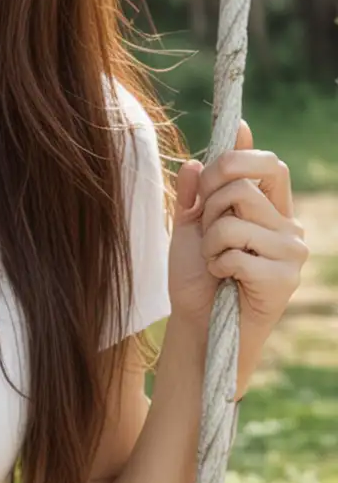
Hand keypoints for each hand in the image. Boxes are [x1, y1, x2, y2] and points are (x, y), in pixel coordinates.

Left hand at [167, 118, 308, 381]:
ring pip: (233, 222)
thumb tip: (197, 161)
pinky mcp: (284, 278)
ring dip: (210, 244)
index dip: (237, 158)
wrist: (198, 325)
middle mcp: (289, 226)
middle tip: (208, 237)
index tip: (210, 173)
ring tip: (216, 263)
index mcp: (272, 209)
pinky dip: (218, 266)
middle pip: (241, 188)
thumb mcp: (190, 227)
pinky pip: (236, 255)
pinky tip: (224, 280)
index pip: (270, 165)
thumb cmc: (198, 276)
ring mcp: (292, 252)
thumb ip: (195, 193)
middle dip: (208, 210)